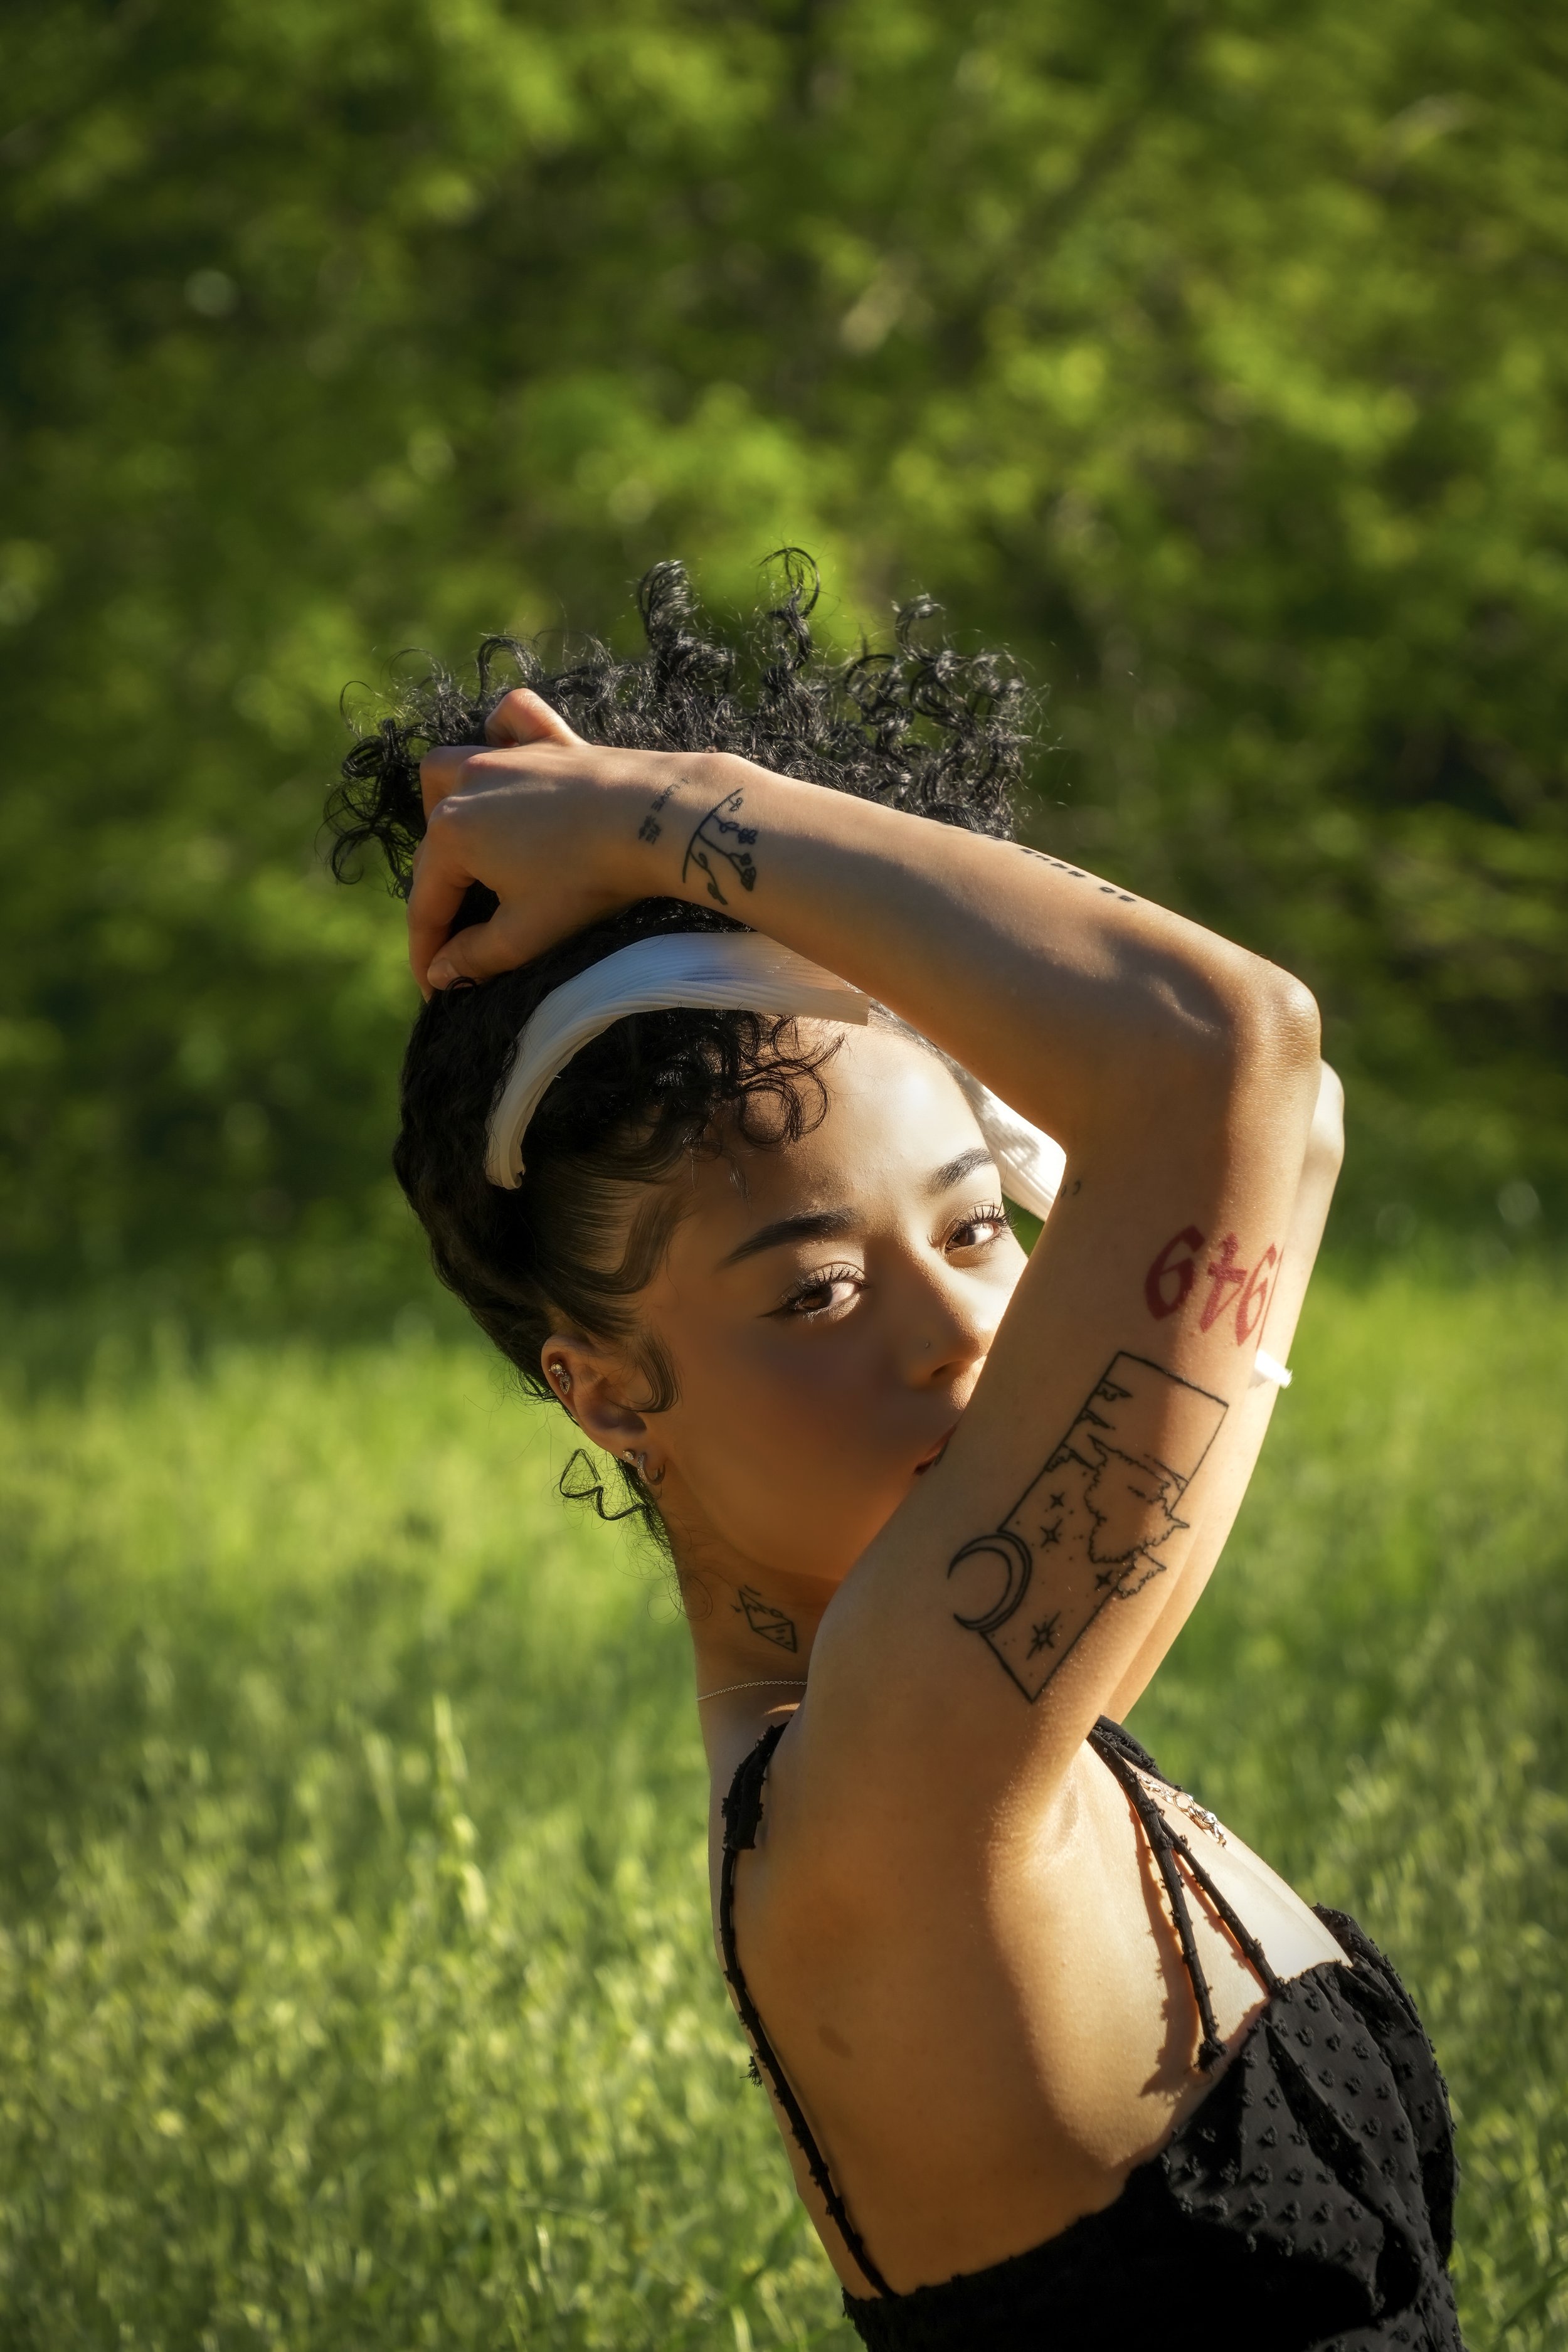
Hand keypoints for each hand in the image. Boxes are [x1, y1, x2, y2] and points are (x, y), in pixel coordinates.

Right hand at [408, 689, 669, 994]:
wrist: (655, 819)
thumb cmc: (588, 879)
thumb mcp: (527, 933)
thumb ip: (475, 958)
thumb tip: (440, 973)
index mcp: (452, 833)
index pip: (425, 903)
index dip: (426, 954)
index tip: (434, 991)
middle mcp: (468, 784)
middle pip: (434, 844)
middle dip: (438, 894)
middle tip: (459, 938)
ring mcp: (509, 755)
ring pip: (452, 767)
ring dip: (444, 804)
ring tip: (466, 844)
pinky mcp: (552, 740)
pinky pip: (512, 719)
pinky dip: (501, 732)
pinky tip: (506, 752)